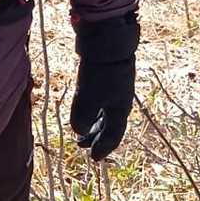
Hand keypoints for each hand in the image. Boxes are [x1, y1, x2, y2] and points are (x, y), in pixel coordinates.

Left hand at [70, 10, 139, 160]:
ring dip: (93, 124)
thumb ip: (82, 118)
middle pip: (109, 125)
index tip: (94, 158)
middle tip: (82, 145)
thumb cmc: (100, 73)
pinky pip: (101, 101)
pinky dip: (93, 109)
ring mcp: (116, 89)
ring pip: (105, 113)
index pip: (114, 135)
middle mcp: (120, 101)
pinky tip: (84, 107)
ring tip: (80, 131)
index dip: (104, 147)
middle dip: (96, 137)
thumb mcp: (88, 99)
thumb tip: (79, 129)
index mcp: (120, 110)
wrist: (108, 42)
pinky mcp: (108, 78)